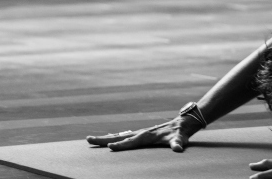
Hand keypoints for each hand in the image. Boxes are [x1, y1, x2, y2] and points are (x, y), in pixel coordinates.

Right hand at [85, 116, 201, 151]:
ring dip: (105, 138)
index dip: (121, 145)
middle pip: (119, 137)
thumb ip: (178, 143)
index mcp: (147, 136)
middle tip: (88, 139)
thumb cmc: (181, 133)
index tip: (110, 147)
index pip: (131, 142)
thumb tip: (178, 148)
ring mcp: (140, 133)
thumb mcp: (180, 139)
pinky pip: (124, 136)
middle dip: (104, 139)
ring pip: (119, 136)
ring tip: (91, 139)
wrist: (183, 123)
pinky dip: (114, 137)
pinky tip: (108, 139)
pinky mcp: (141, 134)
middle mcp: (141, 133)